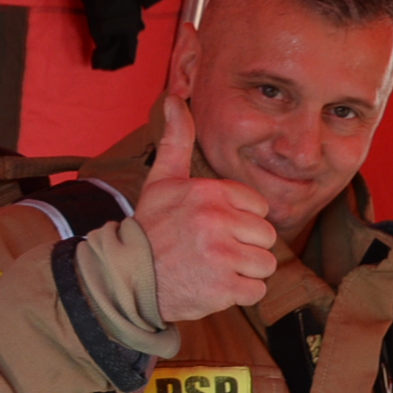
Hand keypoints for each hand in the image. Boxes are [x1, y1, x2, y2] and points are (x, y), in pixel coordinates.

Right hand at [132, 91, 275, 322]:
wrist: (126, 276)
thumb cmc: (151, 227)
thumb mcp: (163, 179)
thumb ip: (177, 140)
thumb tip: (176, 99)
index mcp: (209, 192)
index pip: (259, 208)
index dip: (240, 221)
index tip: (212, 228)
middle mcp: (216, 221)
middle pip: (266, 236)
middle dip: (244, 247)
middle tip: (211, 250)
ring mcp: (221, 256)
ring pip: (264, 264)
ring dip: (243, 271)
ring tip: (212, 267)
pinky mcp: (223, 288)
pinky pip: (256, 290)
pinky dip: (238, 293)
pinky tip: (213, 285)